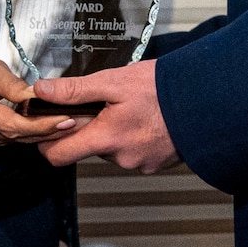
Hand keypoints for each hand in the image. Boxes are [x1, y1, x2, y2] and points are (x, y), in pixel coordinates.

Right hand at [0, 54, 76, 145]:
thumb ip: (11, 84)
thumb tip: (35, 96)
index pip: (12, 124)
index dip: (40, 125)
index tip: (63, 120)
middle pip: (16, 136)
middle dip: (47, 131)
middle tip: (74, 122)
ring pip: (14, 141)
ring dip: (40, 134)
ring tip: (65, 123)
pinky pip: (8, 139)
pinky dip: (27, 133)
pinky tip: (43, 125)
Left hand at [35, 61, 179, 173]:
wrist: (205, 100)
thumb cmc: (162, 88)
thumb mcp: (114, 81)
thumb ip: (75, 89)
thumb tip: (41, 91)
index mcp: (106, 138)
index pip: (58, 156)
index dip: (47, 142)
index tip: (50, 125)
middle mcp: (121, 158)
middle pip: (87, 149)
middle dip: (89, 128)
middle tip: (102, 103)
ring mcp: (140, 164)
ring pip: (111, 150)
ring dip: (113, 132)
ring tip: (130, 108)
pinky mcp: (155, 165)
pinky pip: (132, 153)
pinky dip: (132, 138)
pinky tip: (145, 119)